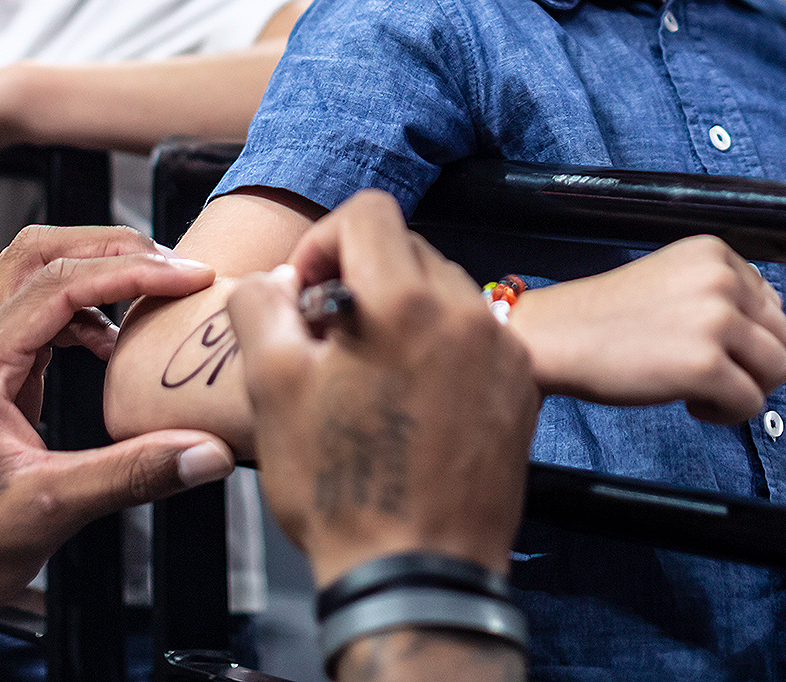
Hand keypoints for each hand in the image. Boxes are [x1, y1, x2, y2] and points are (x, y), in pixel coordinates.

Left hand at [0, 225, 234, 640]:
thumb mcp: (47, 513)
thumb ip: (130, 474)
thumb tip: (206, 453)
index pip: (58, 284)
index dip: (130, 271)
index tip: (186, 277)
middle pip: (37, 253)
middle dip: (110, 248)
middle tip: (172, 267)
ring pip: (33, 278)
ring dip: (95, 275)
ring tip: (152, 298)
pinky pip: (34, 318)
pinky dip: (81, 315)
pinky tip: (111, 347)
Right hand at [227, 191, 539, 585]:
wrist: (416, 571)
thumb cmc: (342, 489)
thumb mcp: (273, 390)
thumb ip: (263, 309)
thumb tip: (277, 281)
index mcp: (404, 302)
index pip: (369, 212)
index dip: (323, 241)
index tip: (305, 293)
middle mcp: (466, 312)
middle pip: (407, 248)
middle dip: (361, 279)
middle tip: (329, 340)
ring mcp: (502, 351)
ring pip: (444, 291)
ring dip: (403, 313)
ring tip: (370, 374)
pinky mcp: (522, 388)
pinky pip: (476, 336)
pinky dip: (442, 349)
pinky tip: (412, 400)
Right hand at [506, 235, 785, 424]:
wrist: (556, 337)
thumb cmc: (609, 317)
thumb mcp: (674, 279)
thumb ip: (723, 292)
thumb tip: (774, 324)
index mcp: (715, 252)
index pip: (772, 303)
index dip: (745, 336)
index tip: (705, 345)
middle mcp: (722, 279)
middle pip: (783, 337)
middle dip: (752, 364)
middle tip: (706, 373)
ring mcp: (716, 321)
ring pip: (778, 370)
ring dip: (745, 389)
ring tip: (701, 389)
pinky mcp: (707, 366)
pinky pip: (751, 404)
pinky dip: (725, 414)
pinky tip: (689, 403)